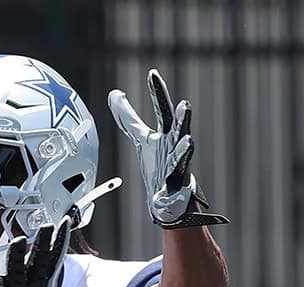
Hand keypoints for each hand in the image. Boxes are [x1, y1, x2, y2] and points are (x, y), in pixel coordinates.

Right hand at [0, 218, 70, 286]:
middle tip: (18, 240)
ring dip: (44, 243)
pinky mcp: (49, 279)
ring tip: (47, 225)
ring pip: (40, 261)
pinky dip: (61, 240)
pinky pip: (56, 257)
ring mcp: (35, 285)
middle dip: (17, 256)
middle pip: (16, 270)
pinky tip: (65, 222)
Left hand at [108, 69, 228, 228]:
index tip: (152, 73)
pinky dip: (173, 183)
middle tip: (185, 104)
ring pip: (182, 156)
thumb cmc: (158, 163)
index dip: (156, 92)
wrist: (167, 196)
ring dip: (184, 149)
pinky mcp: (174, 186)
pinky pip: (174, 184)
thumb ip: (128, 117)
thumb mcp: (140, 138)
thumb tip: (114, 94)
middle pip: (177, 129)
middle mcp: (174, 145)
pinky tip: (169, 190)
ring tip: (189, 141)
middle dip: (182, 117)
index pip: (161, 109)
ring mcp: (176, 165)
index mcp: (166, 133)